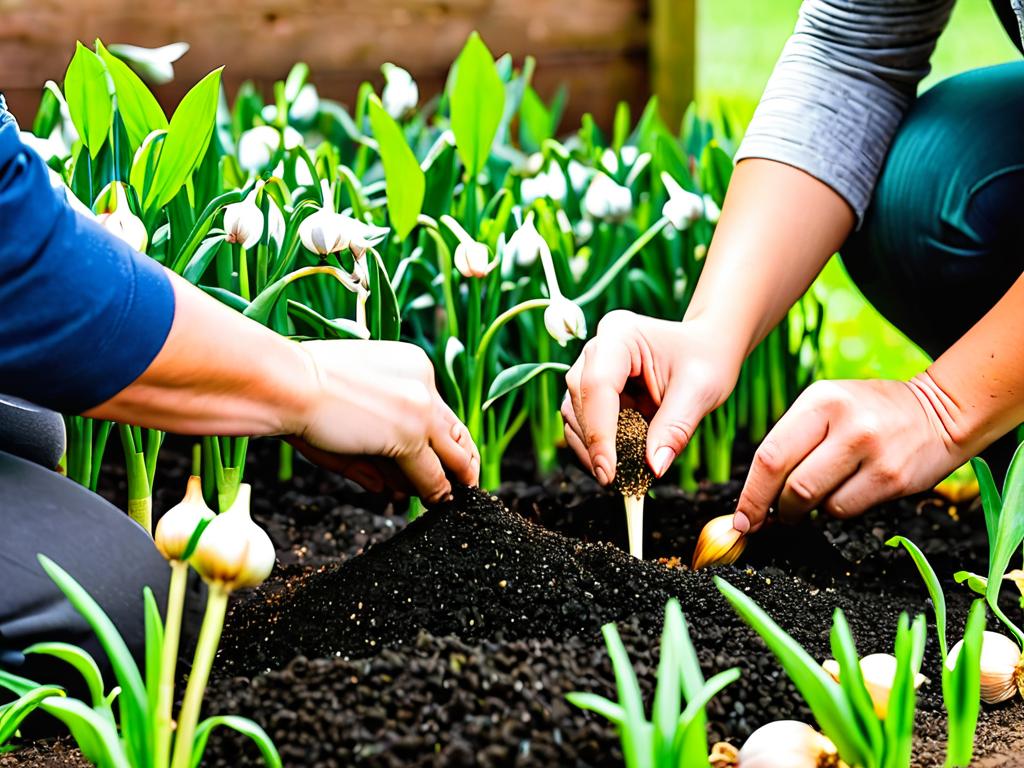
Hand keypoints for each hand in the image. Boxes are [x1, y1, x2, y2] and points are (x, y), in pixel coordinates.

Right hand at [289, 340, 478, 502]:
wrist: (284, 384)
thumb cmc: (299, 397)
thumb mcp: (345, 424)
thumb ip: (371, 458)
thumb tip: (390, 493)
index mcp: (408, 363)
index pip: (438, 408)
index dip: (446, 439)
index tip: (450, 459)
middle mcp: (423, 380)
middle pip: (454, 429)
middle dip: (460, 462)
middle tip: (464, 485)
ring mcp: (421, 407)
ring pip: (450, 454)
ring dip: (448, 481)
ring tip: (447, 499)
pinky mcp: (414, 432)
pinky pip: (432, 474)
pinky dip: (436, 492)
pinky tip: (436, 503)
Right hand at [561, 310, 742, 485]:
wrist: (708, 347)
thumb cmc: (707, 359)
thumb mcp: (700, 391)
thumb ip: (675, 428)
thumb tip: (653, 468)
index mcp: (620, 335)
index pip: (597, 386)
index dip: (599, 432)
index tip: (608, 472)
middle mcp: (597, 347)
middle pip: (578, 400)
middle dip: (594, 443)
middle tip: (615, 479)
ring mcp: (591, 365)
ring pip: (573, 411)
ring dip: (590, 446)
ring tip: (617, 473)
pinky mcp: (593, 386)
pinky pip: (582, 418)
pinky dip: (596, 443)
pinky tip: (616, 460)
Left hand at [733, 376, 967, 532]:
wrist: (940, 411)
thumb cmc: (869, 412)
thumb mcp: (827, 404)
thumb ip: (792, 439)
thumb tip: (756, 492)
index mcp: (819, 399)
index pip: (770, 455)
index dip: (751, 493)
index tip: (741, 517)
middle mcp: (845, 422)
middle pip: (791, 483)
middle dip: (772, 509)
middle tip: (769, 518)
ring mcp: (871, 450)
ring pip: (816, 501)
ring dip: (805, 510)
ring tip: (811, 499)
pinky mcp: (892, 477)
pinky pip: (844, 510)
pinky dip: (834, 510)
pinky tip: (843, 493)